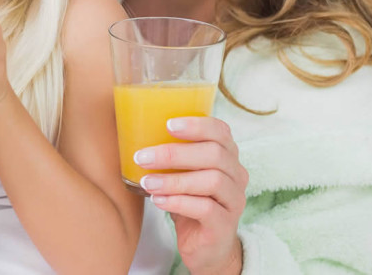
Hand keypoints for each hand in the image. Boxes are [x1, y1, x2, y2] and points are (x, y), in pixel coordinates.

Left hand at [136, 117, 247, 274]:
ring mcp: (234, 200)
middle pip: (214, 154)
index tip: (168, 125)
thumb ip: (171, 156)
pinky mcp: (225, 225)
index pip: (220, 131)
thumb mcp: (181, 175)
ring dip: (174, 180)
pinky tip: (158, 201)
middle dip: (174, 153)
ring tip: (147, 182)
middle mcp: (237, 175)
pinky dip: (178, 202)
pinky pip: (206, 209)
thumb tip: (134, 135)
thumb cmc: (190, 203)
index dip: (197, 125)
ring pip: (212, 181)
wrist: (206, 248)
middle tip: (143, 157)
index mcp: (227, 156)